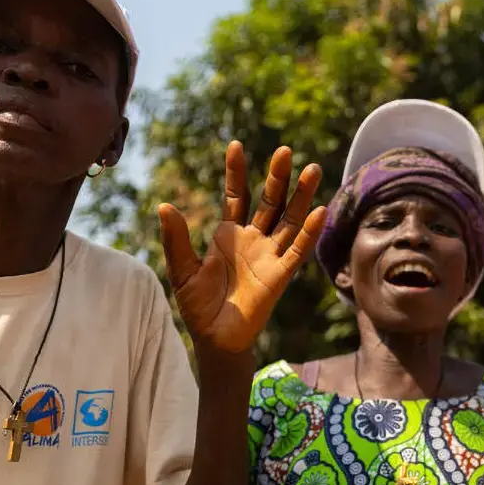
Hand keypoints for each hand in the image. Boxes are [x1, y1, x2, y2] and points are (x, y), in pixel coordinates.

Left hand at [158, 143, 326, 355]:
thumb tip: (164, 206)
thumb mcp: (182, 270)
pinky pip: (297, 250)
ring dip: (301, 196)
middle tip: (286, 151)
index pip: (237, 195)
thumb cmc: (199, 306)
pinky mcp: (280, 275)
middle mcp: (254, 240)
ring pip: (290, 220)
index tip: (236, 145)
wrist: (215, 339)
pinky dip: (309, 231)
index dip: (236, 172)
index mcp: (229, 235)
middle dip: (278, 177)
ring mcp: (270, 255)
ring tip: (311, 170)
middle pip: (270, 201)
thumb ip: (176, 240)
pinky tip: (319, 211)